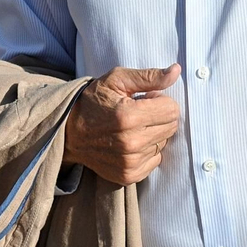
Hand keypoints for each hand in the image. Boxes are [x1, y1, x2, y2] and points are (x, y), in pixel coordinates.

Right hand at [61, 65, 181, 185]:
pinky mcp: (129, 175)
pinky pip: (156, 160)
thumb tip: (176, 71)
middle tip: (139, 113)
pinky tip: (131, 142)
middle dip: (159, 116)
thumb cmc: (94, 101)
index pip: (172, 109)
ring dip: (154, 134)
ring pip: (164, 143)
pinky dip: (148, 150)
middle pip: (171, 127)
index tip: (146, 99)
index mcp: (129, 116)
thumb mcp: (117, 80)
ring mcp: (130, 162)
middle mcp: (131, 143)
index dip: (161, 100)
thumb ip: (149, 76)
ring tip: (133, 128)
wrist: (69, 133)